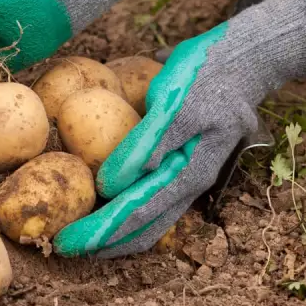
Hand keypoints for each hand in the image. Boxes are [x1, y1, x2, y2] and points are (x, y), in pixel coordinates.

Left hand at [53, 0, 305, 257]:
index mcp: (188, 174)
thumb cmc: (206, 75)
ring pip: (149, 219)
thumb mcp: (175, 104)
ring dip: (113, 231)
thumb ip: (145, 145)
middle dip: (102, 241)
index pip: (136, 214)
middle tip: (62, 246)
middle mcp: (188, 184)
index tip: (64, 242)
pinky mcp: (182, 163)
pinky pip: (153, 200)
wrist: (243, 58)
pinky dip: (127, 211)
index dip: (99, 232)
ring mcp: (187, 176)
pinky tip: (105, 204)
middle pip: (143, 227)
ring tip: (80, 234)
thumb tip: (111, 186)